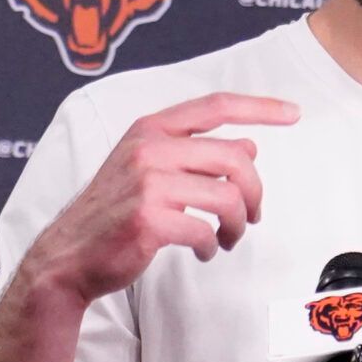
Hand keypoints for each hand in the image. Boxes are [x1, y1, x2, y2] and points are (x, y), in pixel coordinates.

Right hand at [23, 92, 299, 306]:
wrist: (68, 255)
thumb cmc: (112, 213)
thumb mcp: (149, 170)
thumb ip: (195, 154)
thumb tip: (248, 146)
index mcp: (150, 129)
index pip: (216, 106)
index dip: (260, 108)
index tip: (292, 114)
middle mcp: (149, 149)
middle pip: (235, 158)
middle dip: (254, 193)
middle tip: (251, 216)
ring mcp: (147, 183)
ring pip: (227, 197)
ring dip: (236, 225)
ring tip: (226, 237)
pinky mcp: (149, 220)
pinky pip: (205, 230)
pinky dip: (212, 246)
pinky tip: (203, 251)